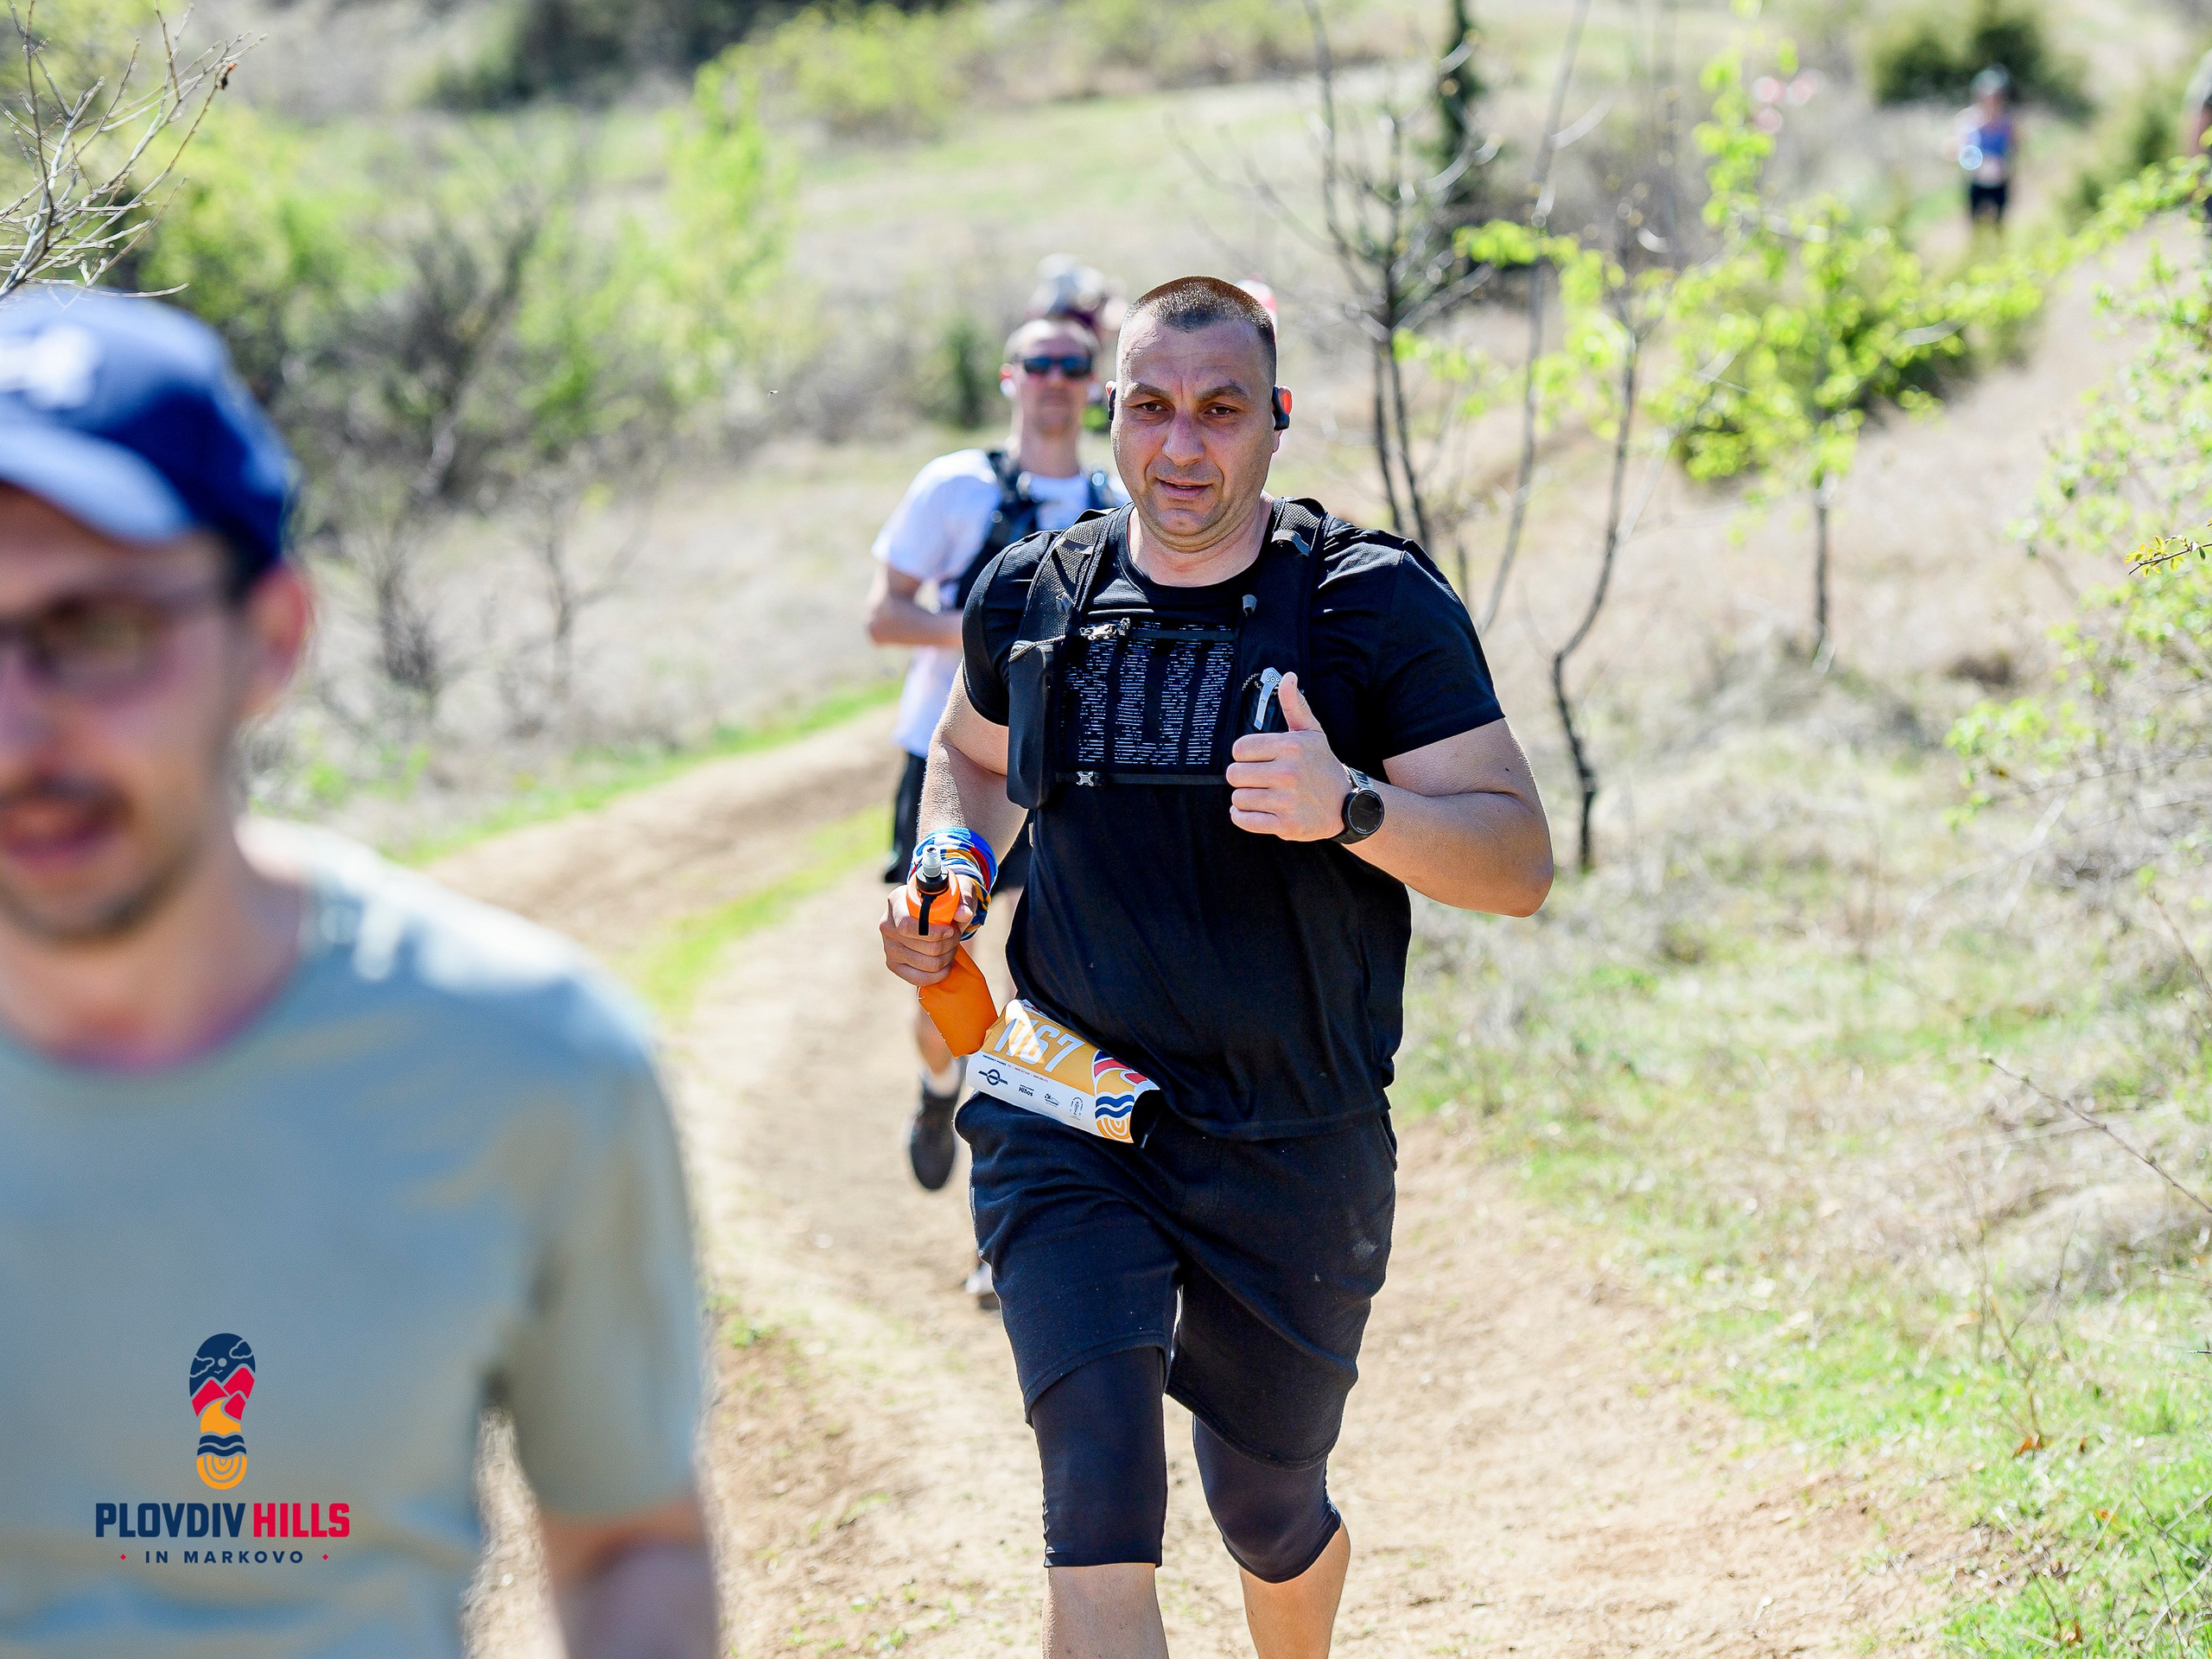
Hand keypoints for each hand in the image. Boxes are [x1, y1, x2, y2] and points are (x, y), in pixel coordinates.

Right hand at [880, 887, 975, 986]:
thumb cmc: (945, 901)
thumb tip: (963, 914)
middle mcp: (887, 925)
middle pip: (919, 946)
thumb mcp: (956, 895)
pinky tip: (946, 963)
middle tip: (956, 936)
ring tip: (952, 946)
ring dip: (947, 957)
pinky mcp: (894, 965)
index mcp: (896, 901)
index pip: (906, 925)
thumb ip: (963, 900)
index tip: (950, 930)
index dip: (932, 933)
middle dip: (947, 944)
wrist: (937, 911)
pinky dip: (939, 973)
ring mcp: (889, 947)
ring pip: (925, 963)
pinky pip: (919, 978)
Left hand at [1225, 671, 1348, 840]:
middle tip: (1259, 780)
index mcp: (1290, 746)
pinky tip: (1256, 811)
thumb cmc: (1322, 765)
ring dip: (1245, 799)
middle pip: (1234, 774)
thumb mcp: (1312, 732)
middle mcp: (1288, 772)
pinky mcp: (1287, 825)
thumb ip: (1294, 705)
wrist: (1346, 804)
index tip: (1258, 760)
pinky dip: (1243, 817)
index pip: (1239, 749)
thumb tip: (1288, 677)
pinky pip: (1244, 820)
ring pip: (1238, 798)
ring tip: (1263, 795)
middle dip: (1242, 778)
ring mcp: (1288, 801)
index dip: (1245, 755)